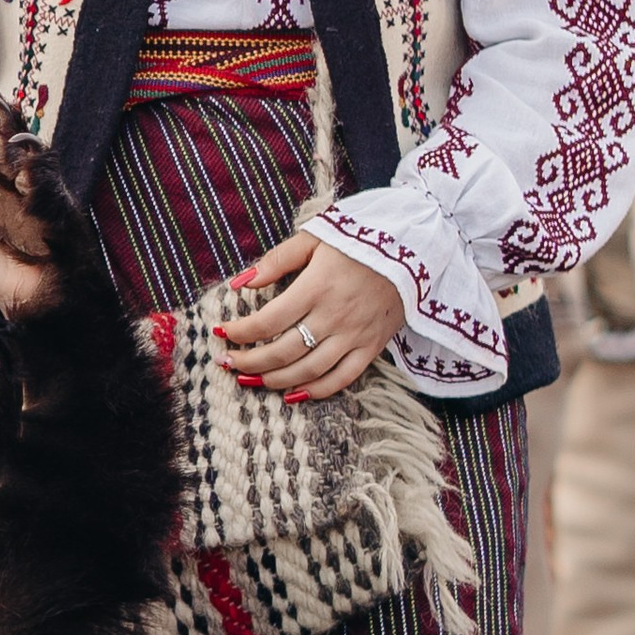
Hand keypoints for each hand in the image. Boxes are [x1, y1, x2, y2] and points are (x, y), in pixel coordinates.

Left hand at [210, 229, 404, 397]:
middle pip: (283, 352)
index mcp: (316, 287)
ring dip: (274, 381)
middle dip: (249, 362)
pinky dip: (316, 392)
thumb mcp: (314, 239)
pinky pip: (342, 379)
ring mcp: (354, 336)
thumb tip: (239, 283)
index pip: (268, 321)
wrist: (413, 249)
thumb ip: (275, 261)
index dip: (240, 332)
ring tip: (250, 380)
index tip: (221, 333)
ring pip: (308, 371)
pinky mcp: (372, 348)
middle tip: (228, 363)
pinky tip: (292, 395)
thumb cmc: (356, 242)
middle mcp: (334, 316)